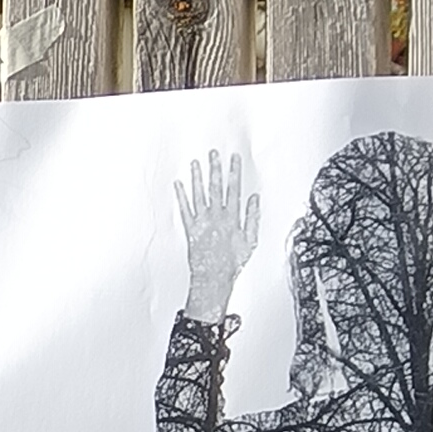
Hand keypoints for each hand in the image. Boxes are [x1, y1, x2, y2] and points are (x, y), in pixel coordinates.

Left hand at [173, 150, 259, 325]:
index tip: (234, 158)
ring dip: (197, 177)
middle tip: (213, 153)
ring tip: (196, 163)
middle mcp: (216, 217)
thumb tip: (254, 199)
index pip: (234, 189)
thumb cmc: (232, 263)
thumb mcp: (250, 241)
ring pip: (199, 195)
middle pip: (216, 188)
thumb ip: (252, 217)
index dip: (234, 172)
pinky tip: (178, 184)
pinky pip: (184, 209)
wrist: (214, 278)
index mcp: (232, 218)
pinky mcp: (190, 229)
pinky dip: (181, 196)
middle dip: (215, 169)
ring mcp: (202, 222)